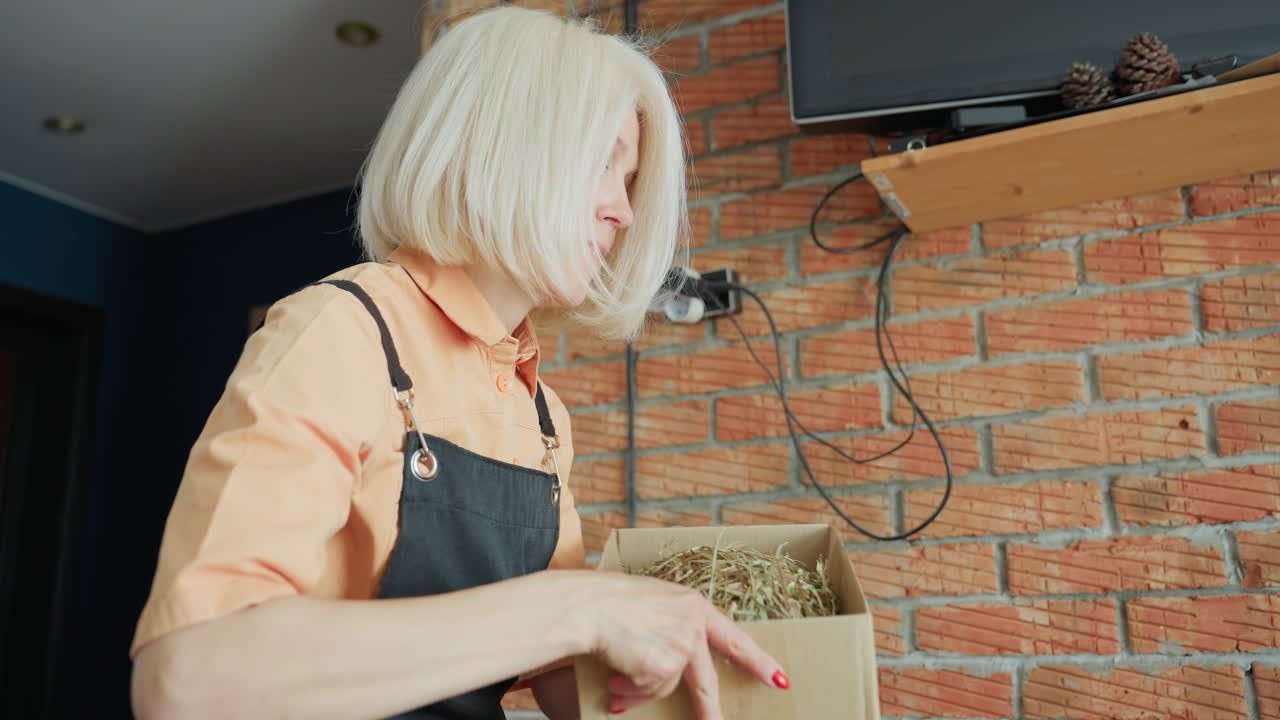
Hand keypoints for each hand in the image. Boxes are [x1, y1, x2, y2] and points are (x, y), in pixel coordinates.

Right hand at [578, 572, 787, 718]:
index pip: (734, 638)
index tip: (780, 680)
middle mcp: (692, 625)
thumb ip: (673, 624)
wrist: (587, 605)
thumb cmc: (609, 600)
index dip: (758, 661)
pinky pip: (648, 693)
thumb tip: (675, 667)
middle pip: (706, 680)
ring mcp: (680, 647)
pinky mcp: (663, 666)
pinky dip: (629, 693)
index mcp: (693, 605)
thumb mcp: (653, 603)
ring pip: (665, 687)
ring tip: (616, 677)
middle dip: (709, 710)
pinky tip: (613, 678)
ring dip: (638, 691)